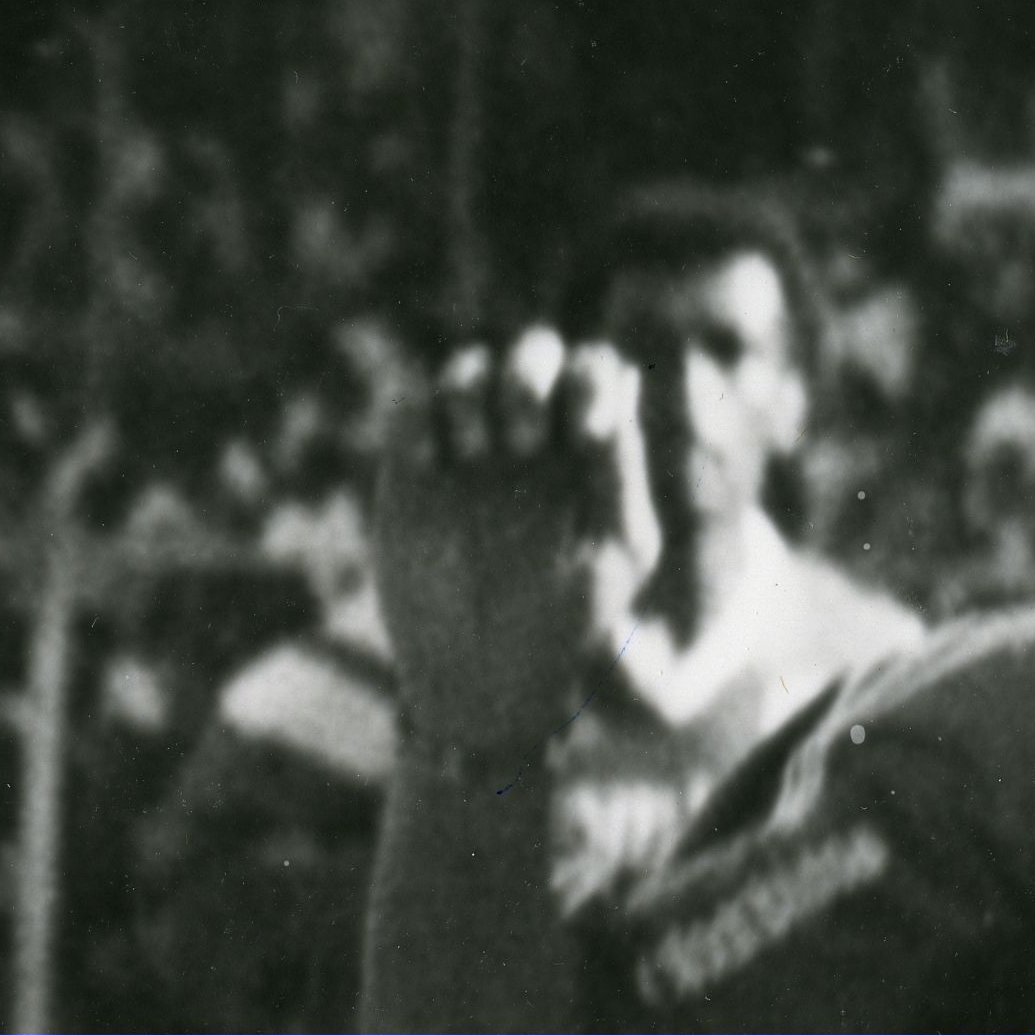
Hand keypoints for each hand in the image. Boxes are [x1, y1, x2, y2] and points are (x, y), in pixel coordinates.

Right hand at [371, 331, 651, 767]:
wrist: (486, 681)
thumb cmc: (569, 628)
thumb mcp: (616, 559)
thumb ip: (625, 480)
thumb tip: (620, 405)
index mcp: (588, 449)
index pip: (598, 371)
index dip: (593, 380)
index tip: (587, 433)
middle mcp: (530, 439)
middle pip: (535, 352)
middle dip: (530, 374)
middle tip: (523, 438)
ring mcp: (468, 453)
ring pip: (470, 369)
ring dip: (473, 391)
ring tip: (478, 455)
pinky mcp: (413, 475)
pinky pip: (409, 408)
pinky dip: (418, 417)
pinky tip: (432, 464)